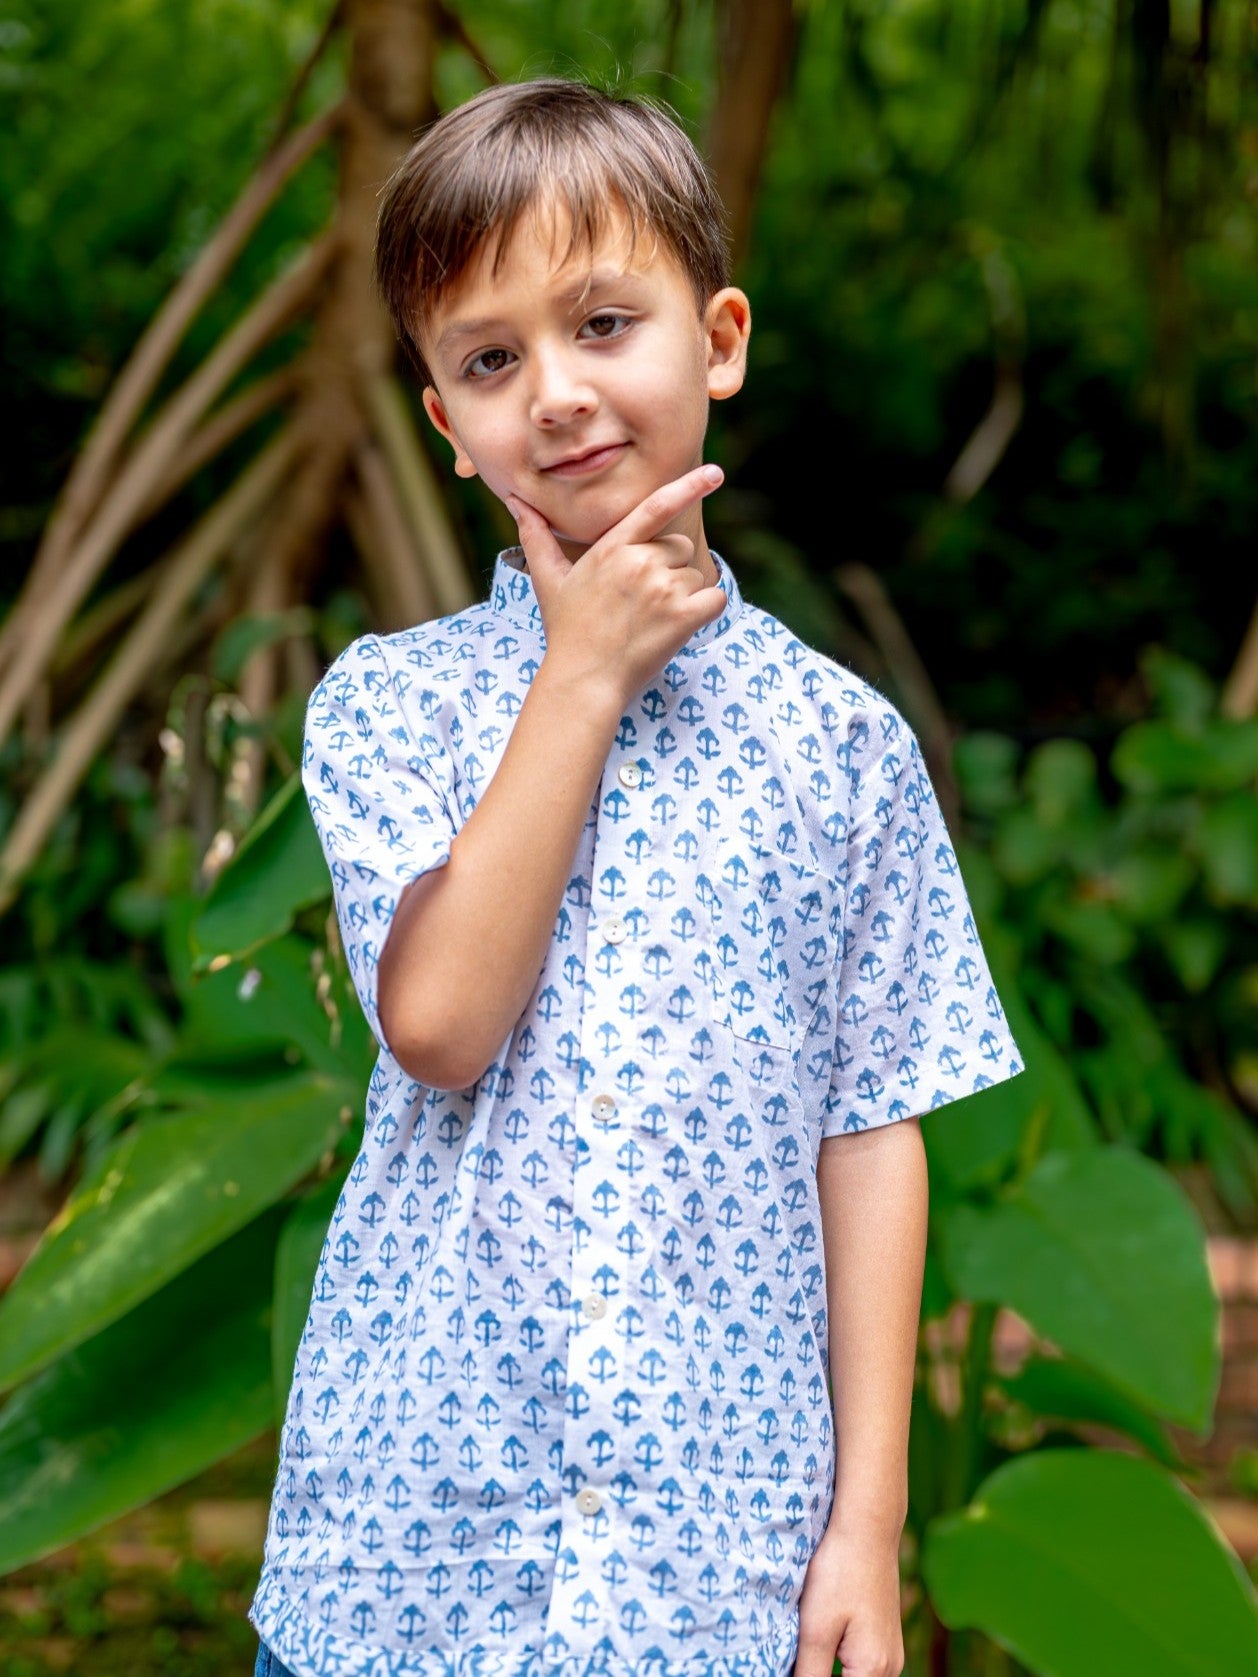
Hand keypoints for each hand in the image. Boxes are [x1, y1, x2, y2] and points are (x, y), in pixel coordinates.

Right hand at [504, 465, 726, 709]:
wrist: (583, 680)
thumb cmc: (566, 631)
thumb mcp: (547, 580)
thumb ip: (536, 537)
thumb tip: (515, 502)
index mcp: (611, 548)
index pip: (656, 506)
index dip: (689, 485)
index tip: (715, 473)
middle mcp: (638, 562)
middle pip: (679, 548)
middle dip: (668, 570)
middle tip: (641, 603)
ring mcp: (662, 589)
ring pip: (695, 575)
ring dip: (682, 596)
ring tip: (650, 621)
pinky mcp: (683, 616)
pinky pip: (715, 598)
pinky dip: (706, 611)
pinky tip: (680, 626)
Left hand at [794, 1525, 904, 1676]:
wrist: (868, 1528)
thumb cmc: (840, 1573)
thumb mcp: (815, 1629)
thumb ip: (809, 1674)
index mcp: (873, 1670)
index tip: (796, 1664)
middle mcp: (890, 1669)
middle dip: (820, 1676)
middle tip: (797, 1655)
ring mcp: (891, 1654)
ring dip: (829, 1671)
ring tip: (804, 1651)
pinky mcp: (884, 1639)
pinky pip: (861, 1667)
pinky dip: (839, 1663)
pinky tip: (820, 1643)